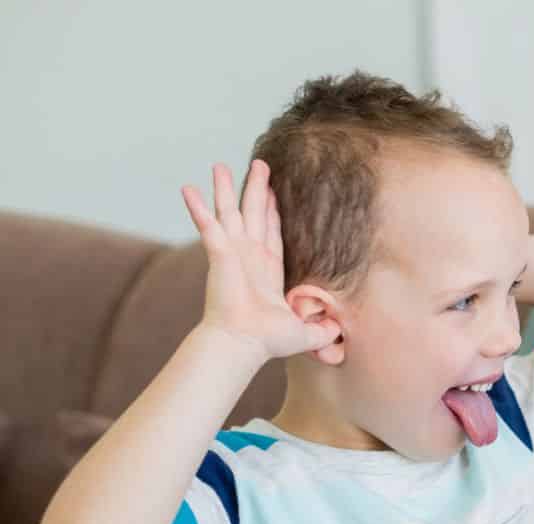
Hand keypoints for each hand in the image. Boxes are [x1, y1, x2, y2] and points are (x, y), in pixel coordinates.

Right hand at [181, 161, 339, 361]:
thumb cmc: (269, 341)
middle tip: (260, 164)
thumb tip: (339, 333)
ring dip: (225, 189)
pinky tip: (188, 188)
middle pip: (254, 213)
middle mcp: (249, 257)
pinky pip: (208, 225)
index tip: (275, 192)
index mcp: (268, 270)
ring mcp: (233, 252)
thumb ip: (323, 329)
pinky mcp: (220, 253)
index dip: (274, 212)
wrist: (244, 343)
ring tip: (220, 165)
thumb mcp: (306, 332)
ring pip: (230, 211)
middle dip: (256, 188)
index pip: (272, 233)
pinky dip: (198, 207)